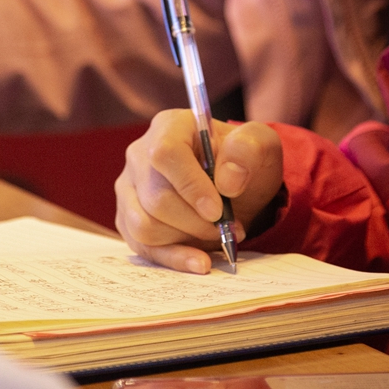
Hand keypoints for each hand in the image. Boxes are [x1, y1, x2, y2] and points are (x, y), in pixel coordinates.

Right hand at [115, 109, 283, 273]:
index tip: (217, 210)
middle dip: (197, 222)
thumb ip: (248, 150)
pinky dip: (173, 258)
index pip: (165, 154)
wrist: (234, 186)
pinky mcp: (128, 218)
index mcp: (169, 126)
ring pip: (145, 226)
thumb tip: (227, 181)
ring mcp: (129, 188)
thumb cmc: (243, 161)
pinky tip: (200, 262)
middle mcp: (139, 155)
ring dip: (187, 239)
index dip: (190, 186)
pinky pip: (141, 246)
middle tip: (230, 228)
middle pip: (156, 198)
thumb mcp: (260, 146)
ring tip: (218, 235)